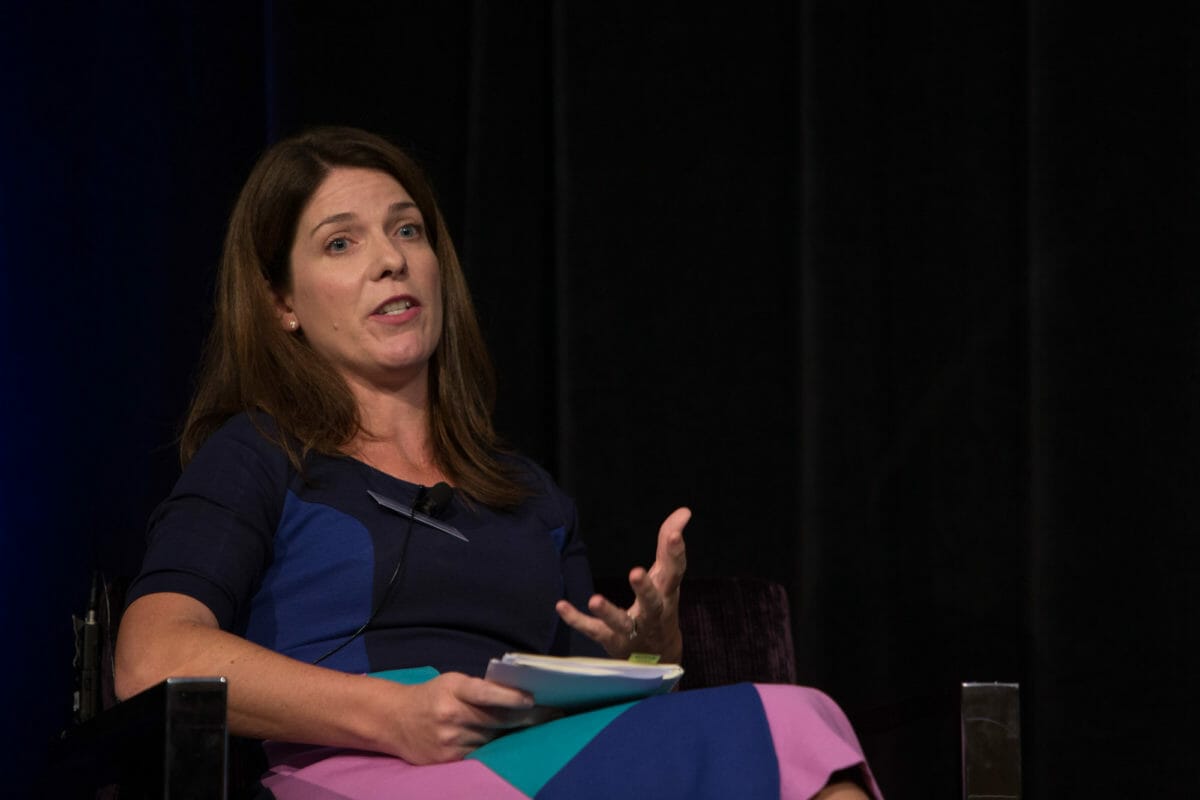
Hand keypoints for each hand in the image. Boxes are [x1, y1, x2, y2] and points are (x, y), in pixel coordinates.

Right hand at [384, 673, 558, 763]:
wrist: (395, 720)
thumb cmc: (432, 695)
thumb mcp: (452, 682)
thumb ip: (480, 688)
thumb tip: (517, 694)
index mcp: (453, 689)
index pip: (485, 693)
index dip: (510, 697)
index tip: (533, 699)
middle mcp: (451, 714)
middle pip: (496, 719)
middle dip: (527, 717)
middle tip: (554, 714)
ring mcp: (449, 739)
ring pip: (492, 738)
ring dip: (515, 733)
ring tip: (539, 727)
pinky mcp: (448, 759)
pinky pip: (480, 753)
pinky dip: (496, 747)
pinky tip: (512, 743)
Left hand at [556, 507, 689, 662]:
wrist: (658, 657)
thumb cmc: (661, 606)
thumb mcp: (668, 577)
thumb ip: (669, 545)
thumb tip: (684, 511)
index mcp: (667, 593)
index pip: (675, 572)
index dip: (676, 553)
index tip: (675, 535)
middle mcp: (653, 614)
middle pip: (652, 603)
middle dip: (645, 589)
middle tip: (636, 572)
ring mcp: (632, 631)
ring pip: (621, 623)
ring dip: (608, 612)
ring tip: (594, 600)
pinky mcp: (612, 641)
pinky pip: (593, 631)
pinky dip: (577, 620)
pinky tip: (561, 606)